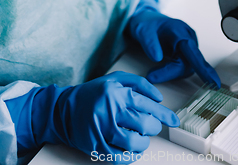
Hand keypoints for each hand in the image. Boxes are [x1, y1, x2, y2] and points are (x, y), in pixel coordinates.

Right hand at [6, 71, 178, 162]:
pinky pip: (121, 157)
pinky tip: (132, 150)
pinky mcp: (96, 146)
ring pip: (135, 142)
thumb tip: (158, 98)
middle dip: (154, 127)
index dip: (164, 114)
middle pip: (145, 124)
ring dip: (143, 143)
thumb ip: (138, 83)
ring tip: (141, 138)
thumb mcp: (114, 79)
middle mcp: (110, 110)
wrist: (64, 109)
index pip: (148, 104)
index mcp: (116, 92)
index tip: (173, 120)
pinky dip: (131, 156)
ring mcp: (102, 130)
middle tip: (152, 127)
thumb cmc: (94, 93)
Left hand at [126, 9, 220, 86]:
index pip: (192, 51)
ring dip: (171, 73)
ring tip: (153, 73)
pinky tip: (162, 73)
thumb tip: (157, 58)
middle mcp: (187, 39)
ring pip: (186, 67)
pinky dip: (172, 72)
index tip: (211, 81)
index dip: (202, 68)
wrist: (147, 21)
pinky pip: (183, 66)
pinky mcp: (184, 53)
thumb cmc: (146, 24)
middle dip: (172, 72)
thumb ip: (149, 43)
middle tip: (152, 77)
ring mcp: (187, 47)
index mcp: (180, 31)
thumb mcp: (142, 30)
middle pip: (189, 63)